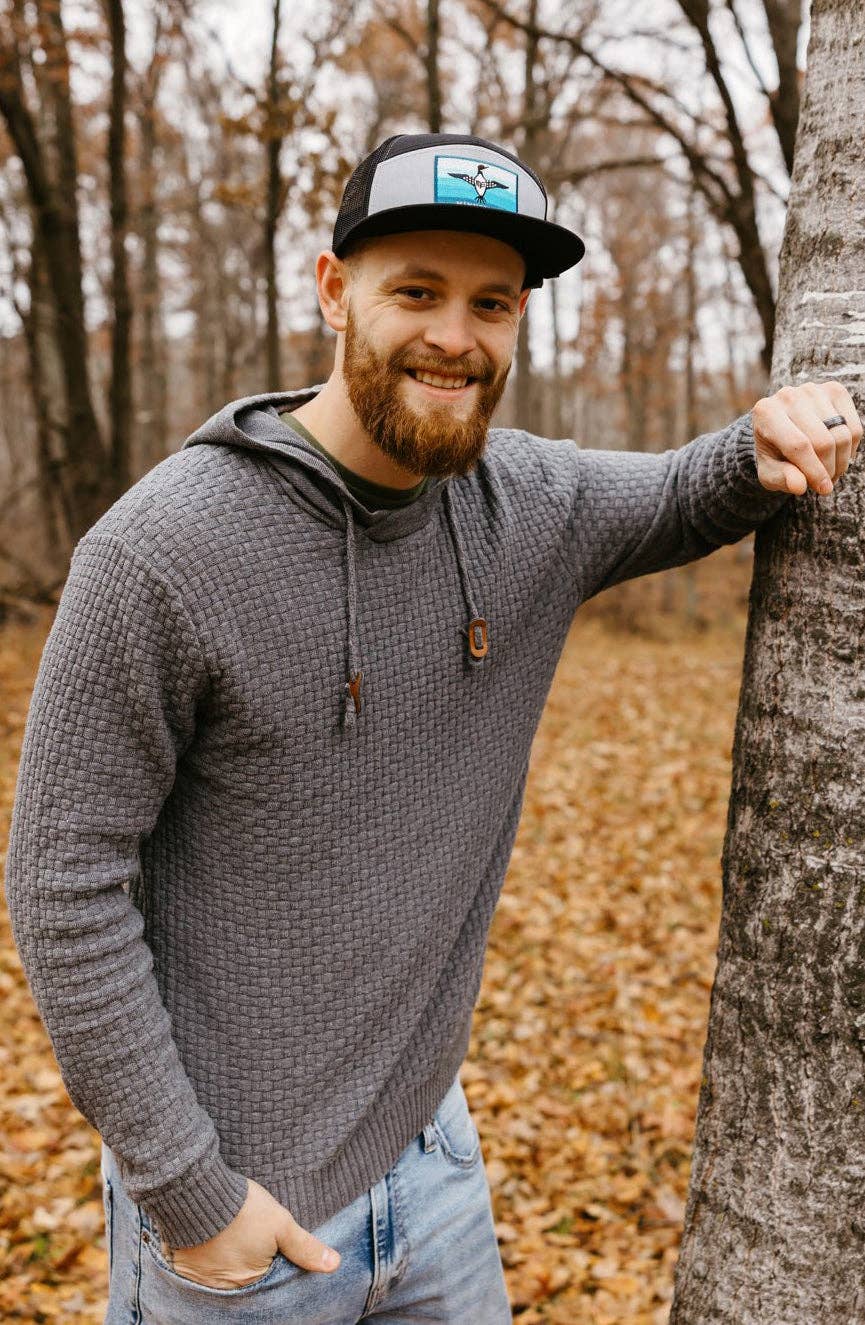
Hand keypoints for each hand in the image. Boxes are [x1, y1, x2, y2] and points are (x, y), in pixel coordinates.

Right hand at [159, 1177, 340, 1289]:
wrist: (196, 1189)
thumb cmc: (242, 1209)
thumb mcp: (280, 1224)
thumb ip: (305, 1247)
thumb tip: (334, 1264)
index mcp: (249, 1283)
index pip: (266, 1282)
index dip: (271, 1266)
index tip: (269, 1250)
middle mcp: (223, 1289)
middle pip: (243, 1281)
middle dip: (248, 1266)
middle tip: (248, 1243)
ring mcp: (200, 1279)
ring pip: (221, 1276)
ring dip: (228, 1263)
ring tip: (232, 1241)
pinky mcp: (183, 1265)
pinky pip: (199, 1269)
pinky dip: (207, 1259)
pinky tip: (214, 1241)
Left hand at [751, 379, 861, 494]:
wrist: (780, 428)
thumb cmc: (774, 454)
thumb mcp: (769, 472)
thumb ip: (781, 479)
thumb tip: (799, 486)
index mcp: (766, 413)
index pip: (798, 445)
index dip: (815, 471)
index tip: (824, 489)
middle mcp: (788, 395)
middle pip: (823, 441)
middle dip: (828, 469)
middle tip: (825, 483)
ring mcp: (813, 390)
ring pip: (842, 434)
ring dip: (841, 461)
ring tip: (830, 472)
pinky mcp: (834, 390)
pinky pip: (854, 426)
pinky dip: (850, 448)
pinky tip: (838, 456)